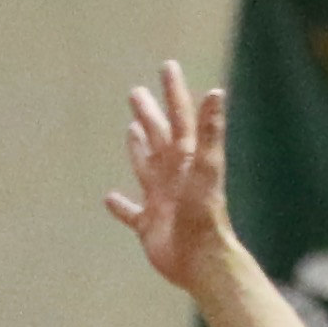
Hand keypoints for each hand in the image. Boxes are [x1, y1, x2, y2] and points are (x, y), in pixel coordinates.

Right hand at [105, 61, 239, 291]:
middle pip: (159, 137)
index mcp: (187, 159)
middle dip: (149, 114)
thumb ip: (210, 131)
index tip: (167, 67)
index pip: (179, 118)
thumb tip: (217, 92)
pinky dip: (121, 206)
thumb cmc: (204, 214)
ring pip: (146, 167)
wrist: (200, 259)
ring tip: (131, 129)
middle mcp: (174, 175)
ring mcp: (161, 199)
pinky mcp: (149, 226)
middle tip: (136, 92)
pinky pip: (131, 212)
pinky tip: (109, 199)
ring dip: (138, 148)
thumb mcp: (207, 168)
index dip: (174, 92)